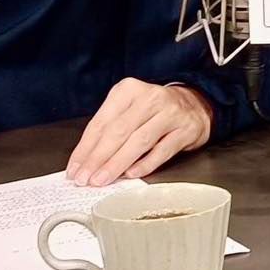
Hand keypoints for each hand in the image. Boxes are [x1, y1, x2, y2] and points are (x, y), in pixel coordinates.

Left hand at [67, 78, 214, 184]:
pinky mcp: (186, 129)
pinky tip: (130, 174)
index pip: (101, 122)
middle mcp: (150, 97)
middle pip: (118, 131)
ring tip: (102, 180)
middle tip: (85, 178)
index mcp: (129, 90)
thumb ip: (108, 130)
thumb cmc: (154, 110)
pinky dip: (145, 164)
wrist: (196, 104)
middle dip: (98, 158)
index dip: (85, 148)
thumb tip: (85, 161)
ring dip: (117, 164)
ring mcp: (170, 113)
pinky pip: (162, 151)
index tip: (74, 168)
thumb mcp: (129, 109)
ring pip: (139, 141)